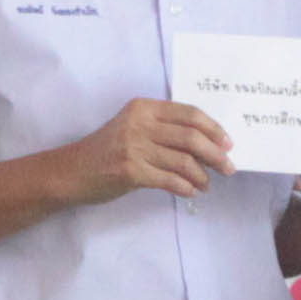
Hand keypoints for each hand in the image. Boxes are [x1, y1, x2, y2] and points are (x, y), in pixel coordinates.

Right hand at [67, 98, 232, 205]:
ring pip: (183, 161)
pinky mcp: (131, 171)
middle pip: (191, 136)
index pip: (189, 114)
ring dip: (202, 175)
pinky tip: (191, 192)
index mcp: (143, 108)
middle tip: (228, 167)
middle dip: (216, 154)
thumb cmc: (106, 151)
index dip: (214, 129)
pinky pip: (170, 180)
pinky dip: (185, 187)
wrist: (71, 172)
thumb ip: (162, 129)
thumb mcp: (132, 128)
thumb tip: (206, 145)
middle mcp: (139, 123)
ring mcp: (134, 147)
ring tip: (206, 184)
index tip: (228, 143)